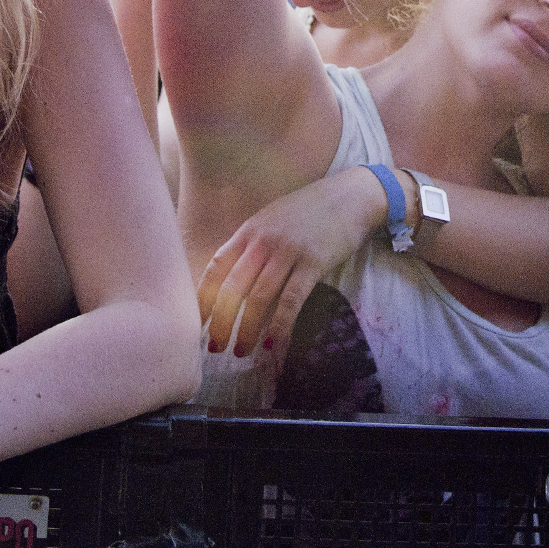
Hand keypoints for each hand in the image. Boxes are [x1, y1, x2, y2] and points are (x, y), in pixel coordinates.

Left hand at [196, 166, 384, 358]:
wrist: (351, 196)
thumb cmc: (311, 209)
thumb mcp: (273, 219)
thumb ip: (252, 244)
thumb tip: (232, 277)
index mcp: (250, 230)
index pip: (216, 267)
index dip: (203, 297)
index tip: (197, 322)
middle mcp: (264, 240)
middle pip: (232, 288)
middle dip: (220, 322)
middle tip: (215, 347)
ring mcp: (289, 251)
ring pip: (258, 298)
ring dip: (246, 329)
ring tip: (241, 351)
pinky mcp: (314, 263)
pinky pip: (291, 299)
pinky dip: (279, 324)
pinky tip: (271, 342)